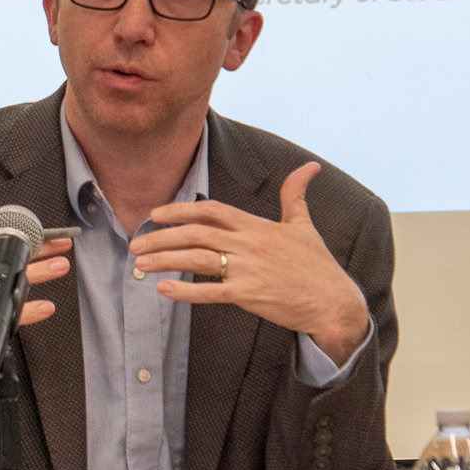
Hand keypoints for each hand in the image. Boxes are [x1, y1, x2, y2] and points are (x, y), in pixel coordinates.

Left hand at [129, 162, 368, 365]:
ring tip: (140, 263)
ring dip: (165, 259)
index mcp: (257, 225)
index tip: (156, 214)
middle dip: (161, 236)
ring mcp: (249, 268)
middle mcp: (250, 243)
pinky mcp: (250, 294)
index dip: (180, 210)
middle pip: (196, 233)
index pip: (210, 210)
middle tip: (135, 242)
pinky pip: (210, 291)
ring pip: (197, 259)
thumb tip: (309, 167)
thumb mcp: (304, 225)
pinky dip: (185, 290)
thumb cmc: (317, 265)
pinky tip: (163, 288)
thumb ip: (295, 196)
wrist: (335, 302)